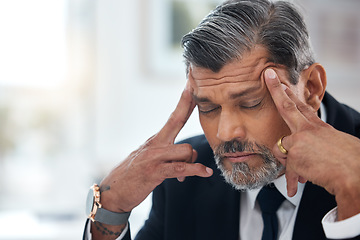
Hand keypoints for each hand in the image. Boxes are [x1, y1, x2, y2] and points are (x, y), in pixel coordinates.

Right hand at [98, 83, 212, 213]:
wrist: (114, 192)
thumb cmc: (135, 175)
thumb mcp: (151, 160)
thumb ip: (171, 155)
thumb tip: (190, 156)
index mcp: (156, 140)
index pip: (173, 117)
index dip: (183, 102)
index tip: (190, 86)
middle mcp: (155, 144)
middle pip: (176, 120)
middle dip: (186, 104)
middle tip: (192, 87)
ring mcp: (154, 157)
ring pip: (186, 150)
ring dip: (192, 162)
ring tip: (187, 172)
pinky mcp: (155, 172)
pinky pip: (181, 168)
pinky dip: (196, 170)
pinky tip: (205, 173)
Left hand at [264, 68, 359, 219]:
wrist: (355, 175)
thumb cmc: (351, 164)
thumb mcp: (335, 147)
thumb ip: (315, 146)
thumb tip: (302, 154)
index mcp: (319, 127)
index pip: (302, 107)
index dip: (290, 95)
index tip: (281, 84)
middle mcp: (308, 130)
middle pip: (287, 107)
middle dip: (276, 90)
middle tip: (268, 75)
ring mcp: (300, 140)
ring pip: (280, 149)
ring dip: (289, 163)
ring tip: (306, 171)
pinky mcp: (294, 154)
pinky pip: (287, 170)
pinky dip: (292, 181)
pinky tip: (294, 188)